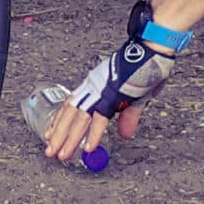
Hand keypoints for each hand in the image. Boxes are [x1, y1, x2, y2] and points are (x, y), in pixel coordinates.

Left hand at [40, 2, 183, 167]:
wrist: (153, 49)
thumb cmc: (145, 67)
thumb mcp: (136, 98)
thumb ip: (127, 117)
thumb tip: (124, 134)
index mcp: (95, 86)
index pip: (71, 107)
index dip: (60, 122)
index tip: (51, 136)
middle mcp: (94, 88)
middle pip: (70, 115)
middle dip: (59, 136)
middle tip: (50, 152)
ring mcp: (101, 90)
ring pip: (79, 118)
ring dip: (69, 138)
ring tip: (62, 154)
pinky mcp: (114, 94)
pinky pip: (101, 118)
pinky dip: (94, 134)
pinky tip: (88, 147)